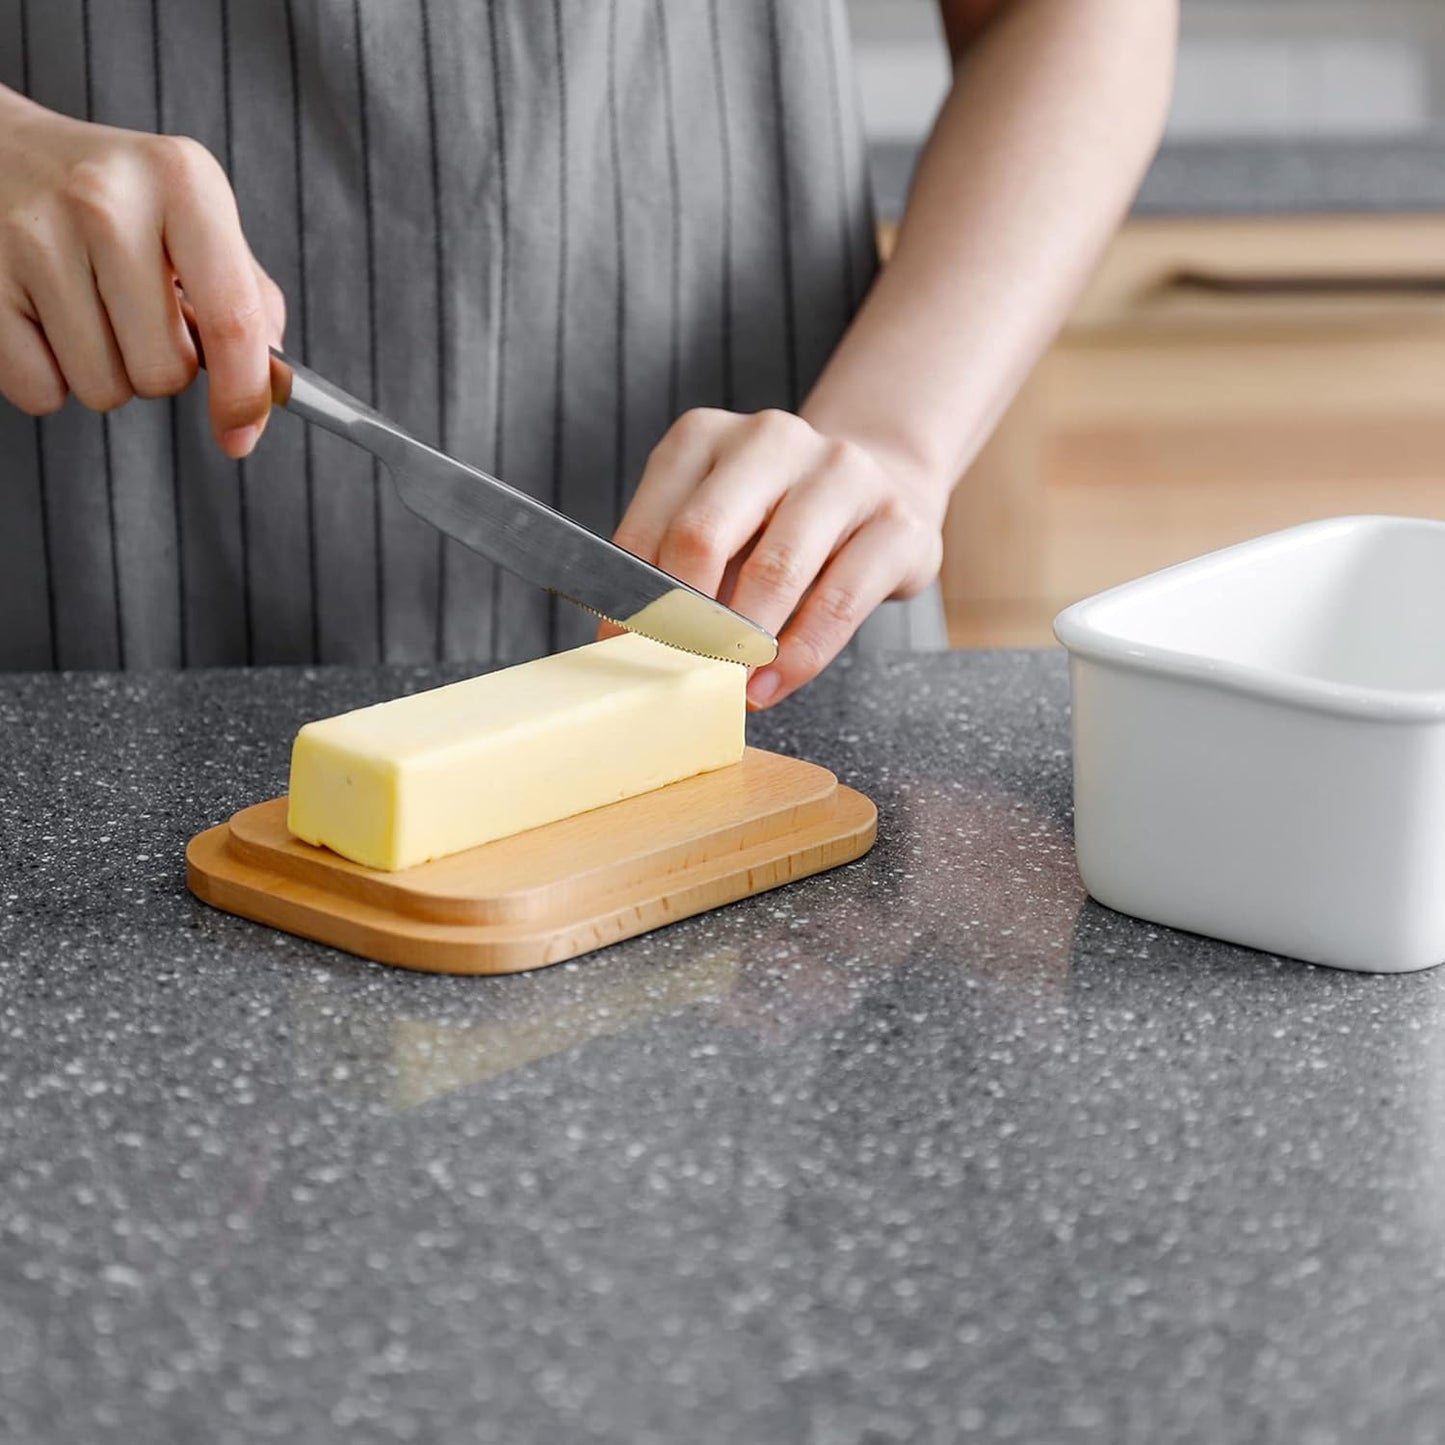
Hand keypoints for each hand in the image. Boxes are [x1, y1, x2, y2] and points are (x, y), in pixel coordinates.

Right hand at [0, 85, 283, 457]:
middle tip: (134, 316)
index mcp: (181, 180)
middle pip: (163, 372)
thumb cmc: (116, 201)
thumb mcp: (195, 221)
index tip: (241, 434)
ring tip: (86, 308)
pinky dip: (48, 375)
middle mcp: (107, 199)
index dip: (244, 395)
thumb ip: (249, 301)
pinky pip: (40, 390)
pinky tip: (43, 316)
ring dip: (104, 372)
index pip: (234, 321)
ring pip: (103, 388)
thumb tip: (269, 393)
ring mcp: (33, 234)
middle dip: (159, 368)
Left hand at [614, 408, 944, 707]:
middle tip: (674, 673)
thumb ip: (678, 573)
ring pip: (776, 569)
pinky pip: (838, 600)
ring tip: (728, 687)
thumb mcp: (719, 529)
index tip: (625, 655)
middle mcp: (771, 440)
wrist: (883, 490)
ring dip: (743, 643)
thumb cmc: (778, 523)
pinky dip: (799, 654)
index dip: (632, 602)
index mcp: (704, 437)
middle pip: (703, 536)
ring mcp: (841, 472)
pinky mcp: (897, 521)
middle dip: (681, 620)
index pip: (652, 527)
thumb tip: (632, 650)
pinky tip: (774, 682)